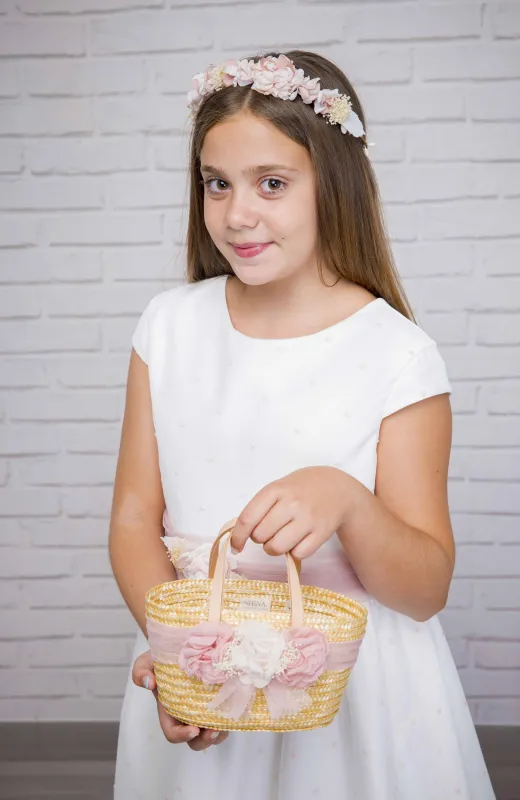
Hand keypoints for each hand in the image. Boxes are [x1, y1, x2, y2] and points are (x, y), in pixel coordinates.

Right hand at [132, 650, 228, 749]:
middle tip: (213, 731)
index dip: (182, 736)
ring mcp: (203, 710)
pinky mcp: (218, 702)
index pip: (173, 733)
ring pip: (212, 734)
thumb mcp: (147, 661)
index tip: (193, 729)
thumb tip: (149, 683)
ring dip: (219, 734)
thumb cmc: (162, 658)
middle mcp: (186, 715)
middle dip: (204, 740)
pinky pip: (225, 719)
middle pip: (194, 740)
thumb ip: (141, 670)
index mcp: (169, 711)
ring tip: (225, 724)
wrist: (181, 646)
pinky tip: (233, 709)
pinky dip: (230, 720)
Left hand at [230, 466, 352, 558]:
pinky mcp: (321, 533)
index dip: (237, 537)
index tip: (236, 546)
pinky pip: (297, 554)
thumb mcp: (278, 488)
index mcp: (276, 490)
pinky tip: (299, 539)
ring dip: (274, 547)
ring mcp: (307, 519)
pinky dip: (294, 551)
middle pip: (260, 536)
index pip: (247, 519)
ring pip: (276, 548)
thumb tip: (239, 535)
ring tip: (282, 537)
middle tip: (271, 530)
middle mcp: (291, 503)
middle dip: (261, 538)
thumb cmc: (301, 489)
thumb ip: (259, 508)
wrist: (337, 488)